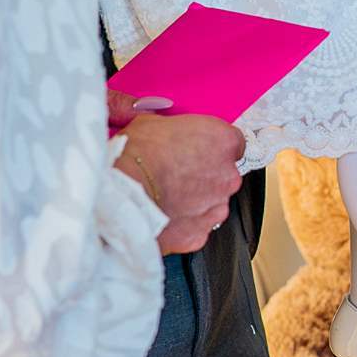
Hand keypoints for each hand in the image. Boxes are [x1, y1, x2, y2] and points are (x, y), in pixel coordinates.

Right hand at [112, 97, 246, 255]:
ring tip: (168, 197)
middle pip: (224, 175)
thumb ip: (172, 127)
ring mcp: (216, 207)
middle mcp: (227, 176)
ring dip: (196, 202)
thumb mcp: (152, 123)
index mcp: (222, 141)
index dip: (214, 147)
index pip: (233, 143)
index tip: (201, 151)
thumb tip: (163, 126)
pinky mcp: (200, 233)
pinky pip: (197, 227)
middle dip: (205, 176)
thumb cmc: (137, 157)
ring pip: (212, 204)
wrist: (122, 195)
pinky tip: (165, 215)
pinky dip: (184, 224)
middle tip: (178, 174)